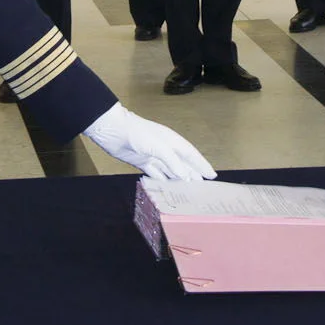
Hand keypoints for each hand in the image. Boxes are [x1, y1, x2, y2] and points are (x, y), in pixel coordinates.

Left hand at [84, 102, 216, 179]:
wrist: (113, 130)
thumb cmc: (137, 133)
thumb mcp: (158, 146)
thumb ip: (172, 161)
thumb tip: (185, 176)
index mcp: (172, 141)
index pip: (191, 155)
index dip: (202, 165)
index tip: (212, 175)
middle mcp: (165, 150)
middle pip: (183, 165)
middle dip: (193, 175)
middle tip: (203, 190)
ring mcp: (154, 157)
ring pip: (171, 172)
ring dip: (179, 181)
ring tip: (188, 193)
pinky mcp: (143, 163)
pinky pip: (156, 175)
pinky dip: (162, 182)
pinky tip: (168, 190)